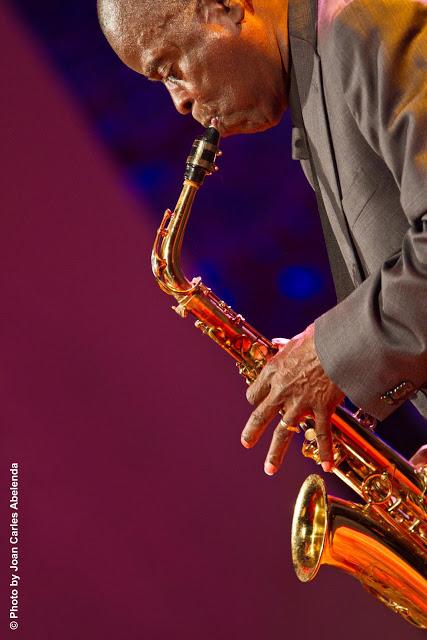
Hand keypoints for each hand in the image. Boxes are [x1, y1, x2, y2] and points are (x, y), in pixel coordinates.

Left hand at [241, 324, 344, 474]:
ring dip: (276, 453)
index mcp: (273, 371)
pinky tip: (325, 465)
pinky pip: (322, 434)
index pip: (255, 392)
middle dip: (252, 431)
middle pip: (260, 416)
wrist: (340, 344)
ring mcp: (301, 402)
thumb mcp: (296, 338)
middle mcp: (282, 390)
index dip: (256, 399)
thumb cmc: (319, 338)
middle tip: (246, 443)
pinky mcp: (322, 408)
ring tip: (269, 469)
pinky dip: (325, 450)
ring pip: (283, 432)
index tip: (258, 403)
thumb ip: (285, 345)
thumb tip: (279, 343)